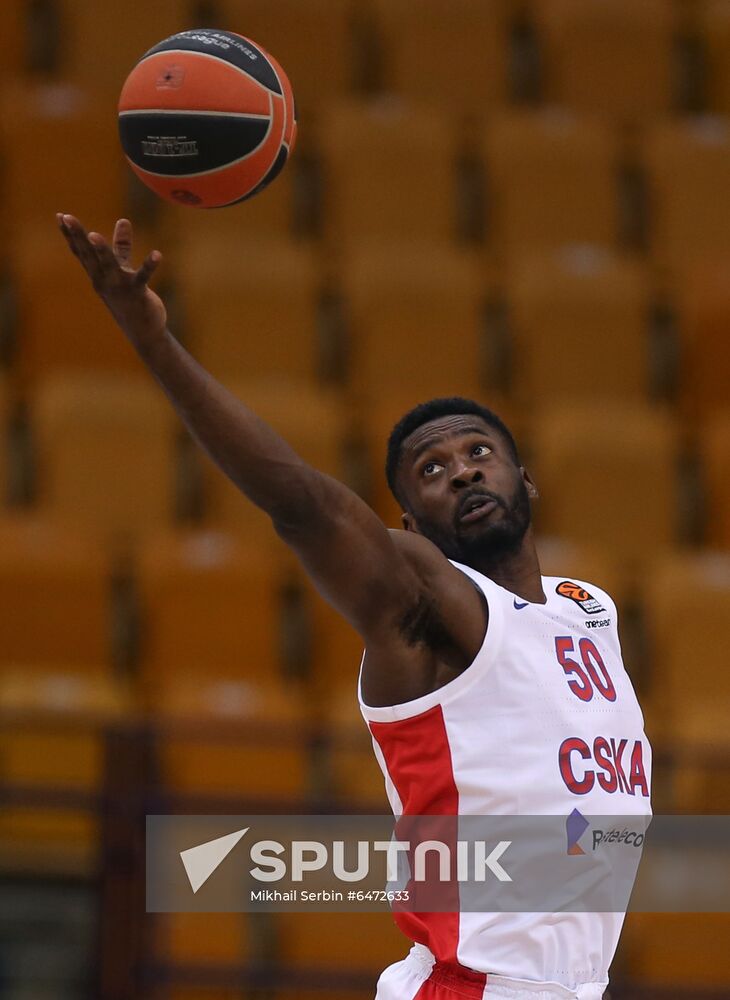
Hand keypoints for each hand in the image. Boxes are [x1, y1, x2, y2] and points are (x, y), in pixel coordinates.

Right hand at [57, 214, 166, 348]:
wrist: (142, 330)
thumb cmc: (129, 299)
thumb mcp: (122, 270)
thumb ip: (122, 246)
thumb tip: (123, 220)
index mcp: (98, 274)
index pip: (81, 252)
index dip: (70, 235)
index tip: (60, 216)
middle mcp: (104, 280)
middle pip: (89, 255)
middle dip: (78, 236)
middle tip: (67, 217)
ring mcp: (119, 287)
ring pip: (109, 266)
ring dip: (102, 251)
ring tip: (95, 235)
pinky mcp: (138, 293)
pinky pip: (143, 277)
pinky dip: (150, 266)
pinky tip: (158, 254)